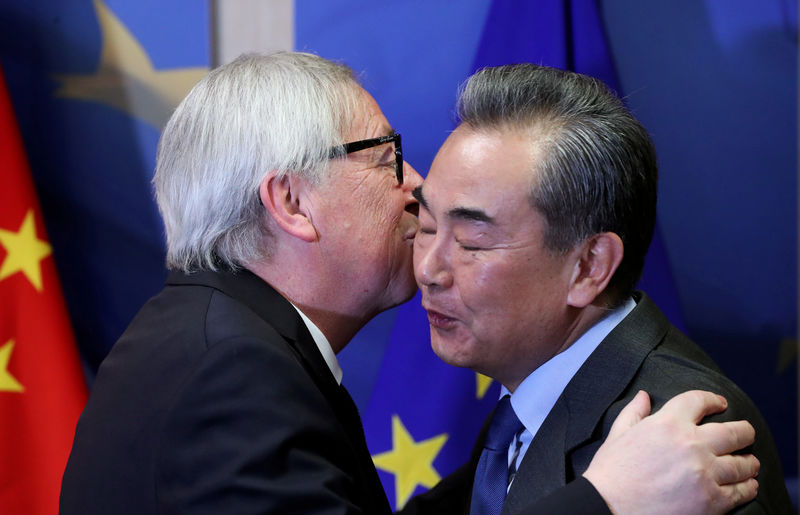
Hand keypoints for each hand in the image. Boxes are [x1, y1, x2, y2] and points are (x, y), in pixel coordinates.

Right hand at [583, 390, 758, 513]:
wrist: (609, 507)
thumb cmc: (610, 472)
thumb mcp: (618, 434)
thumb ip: (634, 412)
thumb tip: (644, 396)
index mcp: (667, 423)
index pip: (699, 401)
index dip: (713, 400)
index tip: (721, 403)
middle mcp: (691, 444)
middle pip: (733, 432)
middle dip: (744, 431)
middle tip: (746, 433)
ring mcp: (704, 473)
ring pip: (741, 463)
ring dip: (748, 462)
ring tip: (750, 463)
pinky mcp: (711, 501)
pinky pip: (740, 491)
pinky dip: (748, 487)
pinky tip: (748, 485)